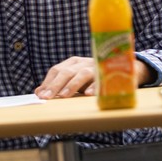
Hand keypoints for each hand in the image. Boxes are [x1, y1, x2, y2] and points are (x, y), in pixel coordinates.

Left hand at [35, 57, 155, 98]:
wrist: (123, 69)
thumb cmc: (94, 77)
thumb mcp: (75, 79)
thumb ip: (57, 85)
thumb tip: (38, 92)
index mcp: (73, 63)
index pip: (57, 70)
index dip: (48, 82)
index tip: (40, 95)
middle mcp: (83, 62)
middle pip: (66, 72)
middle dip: (55, 85)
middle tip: (47, 98)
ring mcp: (96, 66)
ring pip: (82, 74)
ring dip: (72, 86)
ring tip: (63, 96)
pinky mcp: (109, 73)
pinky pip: (101, 80)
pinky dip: (95, 87)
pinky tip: (89, 95)